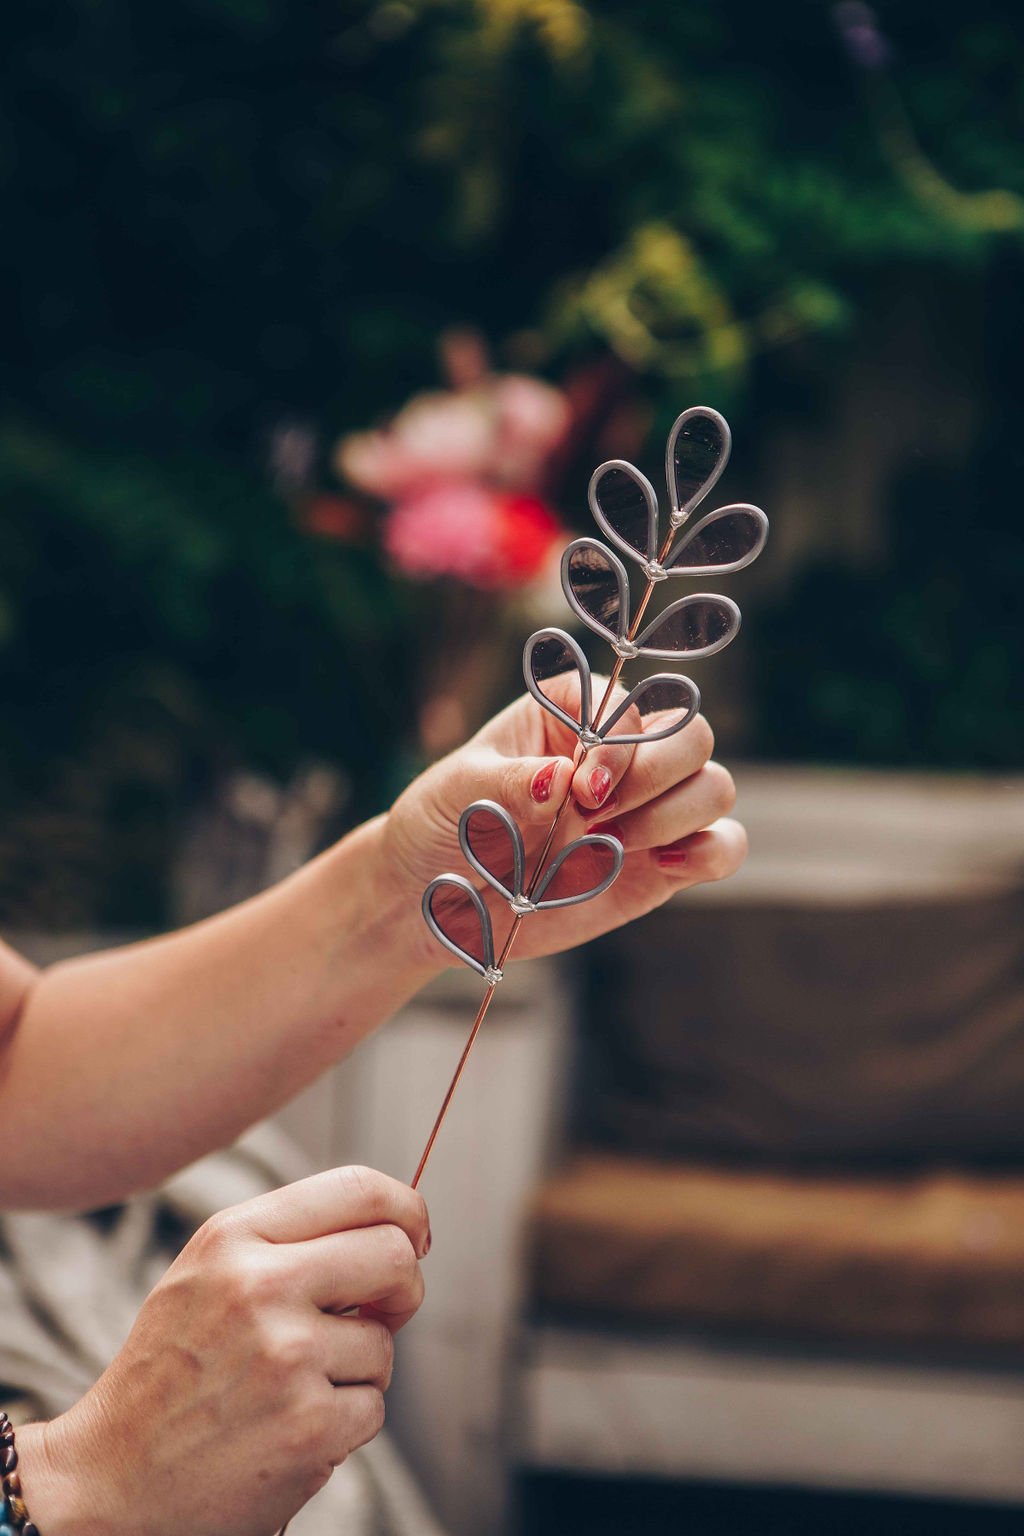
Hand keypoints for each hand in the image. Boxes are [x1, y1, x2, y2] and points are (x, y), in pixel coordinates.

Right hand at [17, 1167, 429, 1535]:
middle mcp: (260, 1286)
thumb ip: (289, 1241)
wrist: (109, 1479)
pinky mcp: (308, 1426)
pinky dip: (343, 1424)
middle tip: (382, 1311)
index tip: (414, 1235)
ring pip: (384, 1344)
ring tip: (291, 1389)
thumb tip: (397, 1231)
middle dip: (404, 1287)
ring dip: (357, 1370)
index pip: (360, 1189)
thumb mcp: (207, 1273)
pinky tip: (287, 1430)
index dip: (407, 1210)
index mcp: (235, 1237)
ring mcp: (287, 1357)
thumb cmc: (171, 1370)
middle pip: (394, 1256)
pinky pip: (372, 1408)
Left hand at [384, 677, 744, 966]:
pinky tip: (657, 866)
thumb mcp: (457, 795)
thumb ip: (508, 783)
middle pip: (692, 736)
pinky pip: (723, 848)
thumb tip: (559, 776)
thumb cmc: (444, 826)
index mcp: (572, 712)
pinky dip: (709, 854)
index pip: (629, 703)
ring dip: (672, 818)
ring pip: (715, 788)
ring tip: (605, 847)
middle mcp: (622, 753)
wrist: (439, 904)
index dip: (617, 744)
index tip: (579, 789)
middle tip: (594, 816)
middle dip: (652, 777)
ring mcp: (648, 808)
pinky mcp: (663, 865)